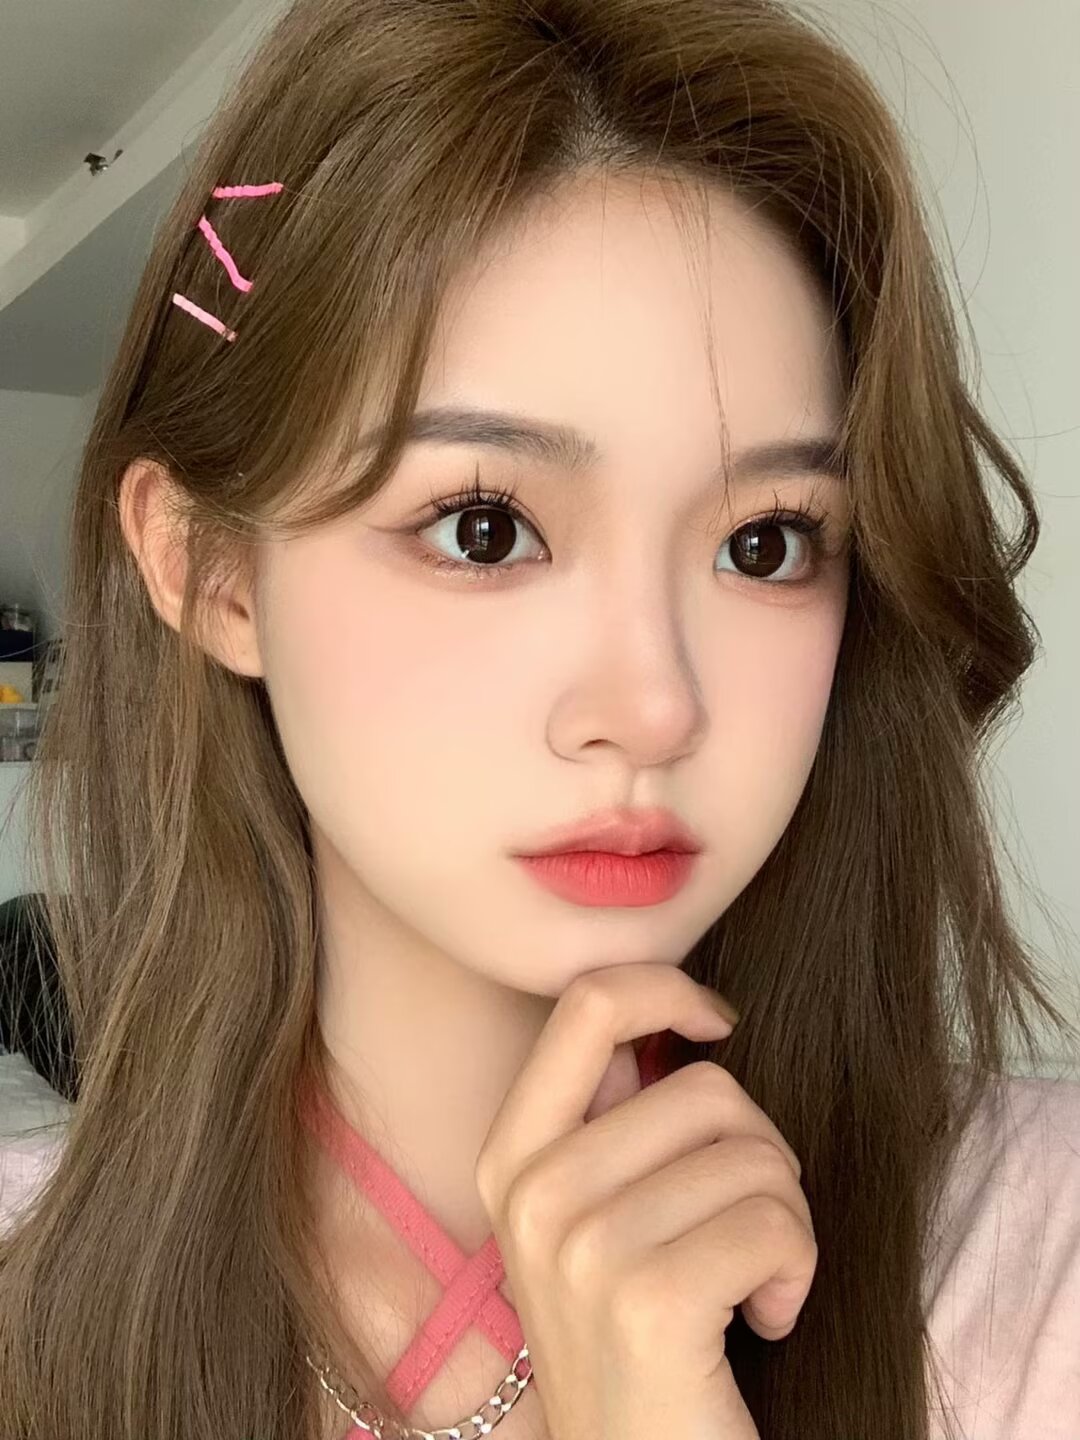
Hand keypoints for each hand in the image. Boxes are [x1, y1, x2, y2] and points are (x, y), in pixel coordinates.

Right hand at [475, 962, 816, 1439]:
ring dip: (786, 1222)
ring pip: (756, 1157)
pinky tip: (765, 1319)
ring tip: (750, 1280)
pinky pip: (777, 1224)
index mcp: (511, 1155)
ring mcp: (583, 1246)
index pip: (590, 1002)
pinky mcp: (649, 1300)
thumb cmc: (639, 1334)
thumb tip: (682, 1019)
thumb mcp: (592, 1218)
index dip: (671, 988)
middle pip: (709, 1088)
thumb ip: (614, 1120)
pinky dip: (798, 1272)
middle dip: (762, 1153)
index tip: (719, 1023)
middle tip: (747, 1225)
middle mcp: (532, 1192)